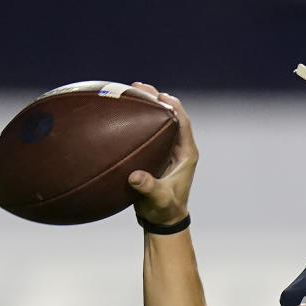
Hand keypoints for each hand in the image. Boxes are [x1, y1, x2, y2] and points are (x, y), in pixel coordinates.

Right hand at [127, 82, 197, 224]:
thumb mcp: (158, 200)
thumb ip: (149, 188)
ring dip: (146, 106)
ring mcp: (167, 149)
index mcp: (186, 154)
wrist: (162, 219)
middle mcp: (178, 148)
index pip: (183, 122)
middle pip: (170, 115)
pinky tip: (119, 113)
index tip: (159, 94)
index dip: (173, 106)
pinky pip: (147, 131)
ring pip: (158, 121)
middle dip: (156, 99)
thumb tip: (136, 177)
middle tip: (138, 86)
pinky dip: (136, 120)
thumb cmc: (164, 210)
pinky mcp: (156, 154)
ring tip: (129, 90)